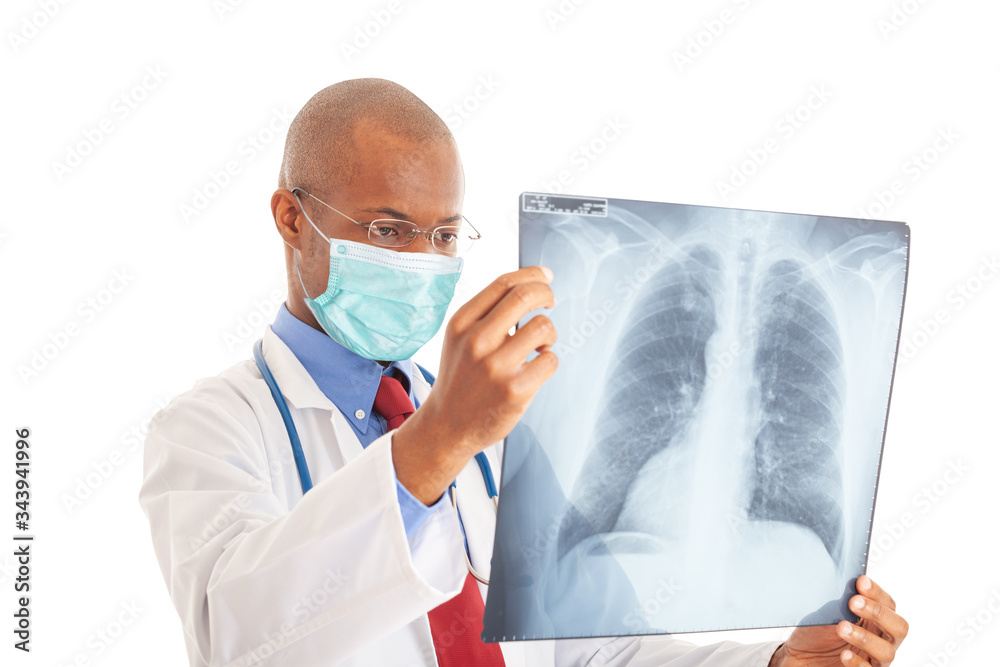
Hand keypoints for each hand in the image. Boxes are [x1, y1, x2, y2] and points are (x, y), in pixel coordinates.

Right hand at [393, 266, 557, 502]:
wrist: (447, 426)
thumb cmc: (461, 377)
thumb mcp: (460, 338)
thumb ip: (487, 313)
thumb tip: (532, 284)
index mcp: (461, 323)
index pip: (503, 284)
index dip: (531, 275)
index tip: (545, 277)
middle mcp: (476, 341)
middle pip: (525, 297)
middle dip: (546, 294)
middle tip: (550, 301)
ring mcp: (496, 366)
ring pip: (544, 327)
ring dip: (549, 333)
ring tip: (540, 345)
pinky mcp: (516, 390)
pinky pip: (550, 360)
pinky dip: (548, 361)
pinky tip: (535, 369)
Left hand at [769, 576, 907, 666]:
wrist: (801, 655)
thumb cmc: (818, 631)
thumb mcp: (827, 612)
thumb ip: (840, 600)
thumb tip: (844, 581)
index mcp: (875, 619)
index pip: (888, 604)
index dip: (877, 593)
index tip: (860, 582)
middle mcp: (880, 638)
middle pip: (898, 627)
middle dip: (878, 613)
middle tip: (854, 603)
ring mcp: (874, 659)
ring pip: (886, 652)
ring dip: (865, 638)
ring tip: (842, 627)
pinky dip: (858, 662)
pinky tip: (845, 654)